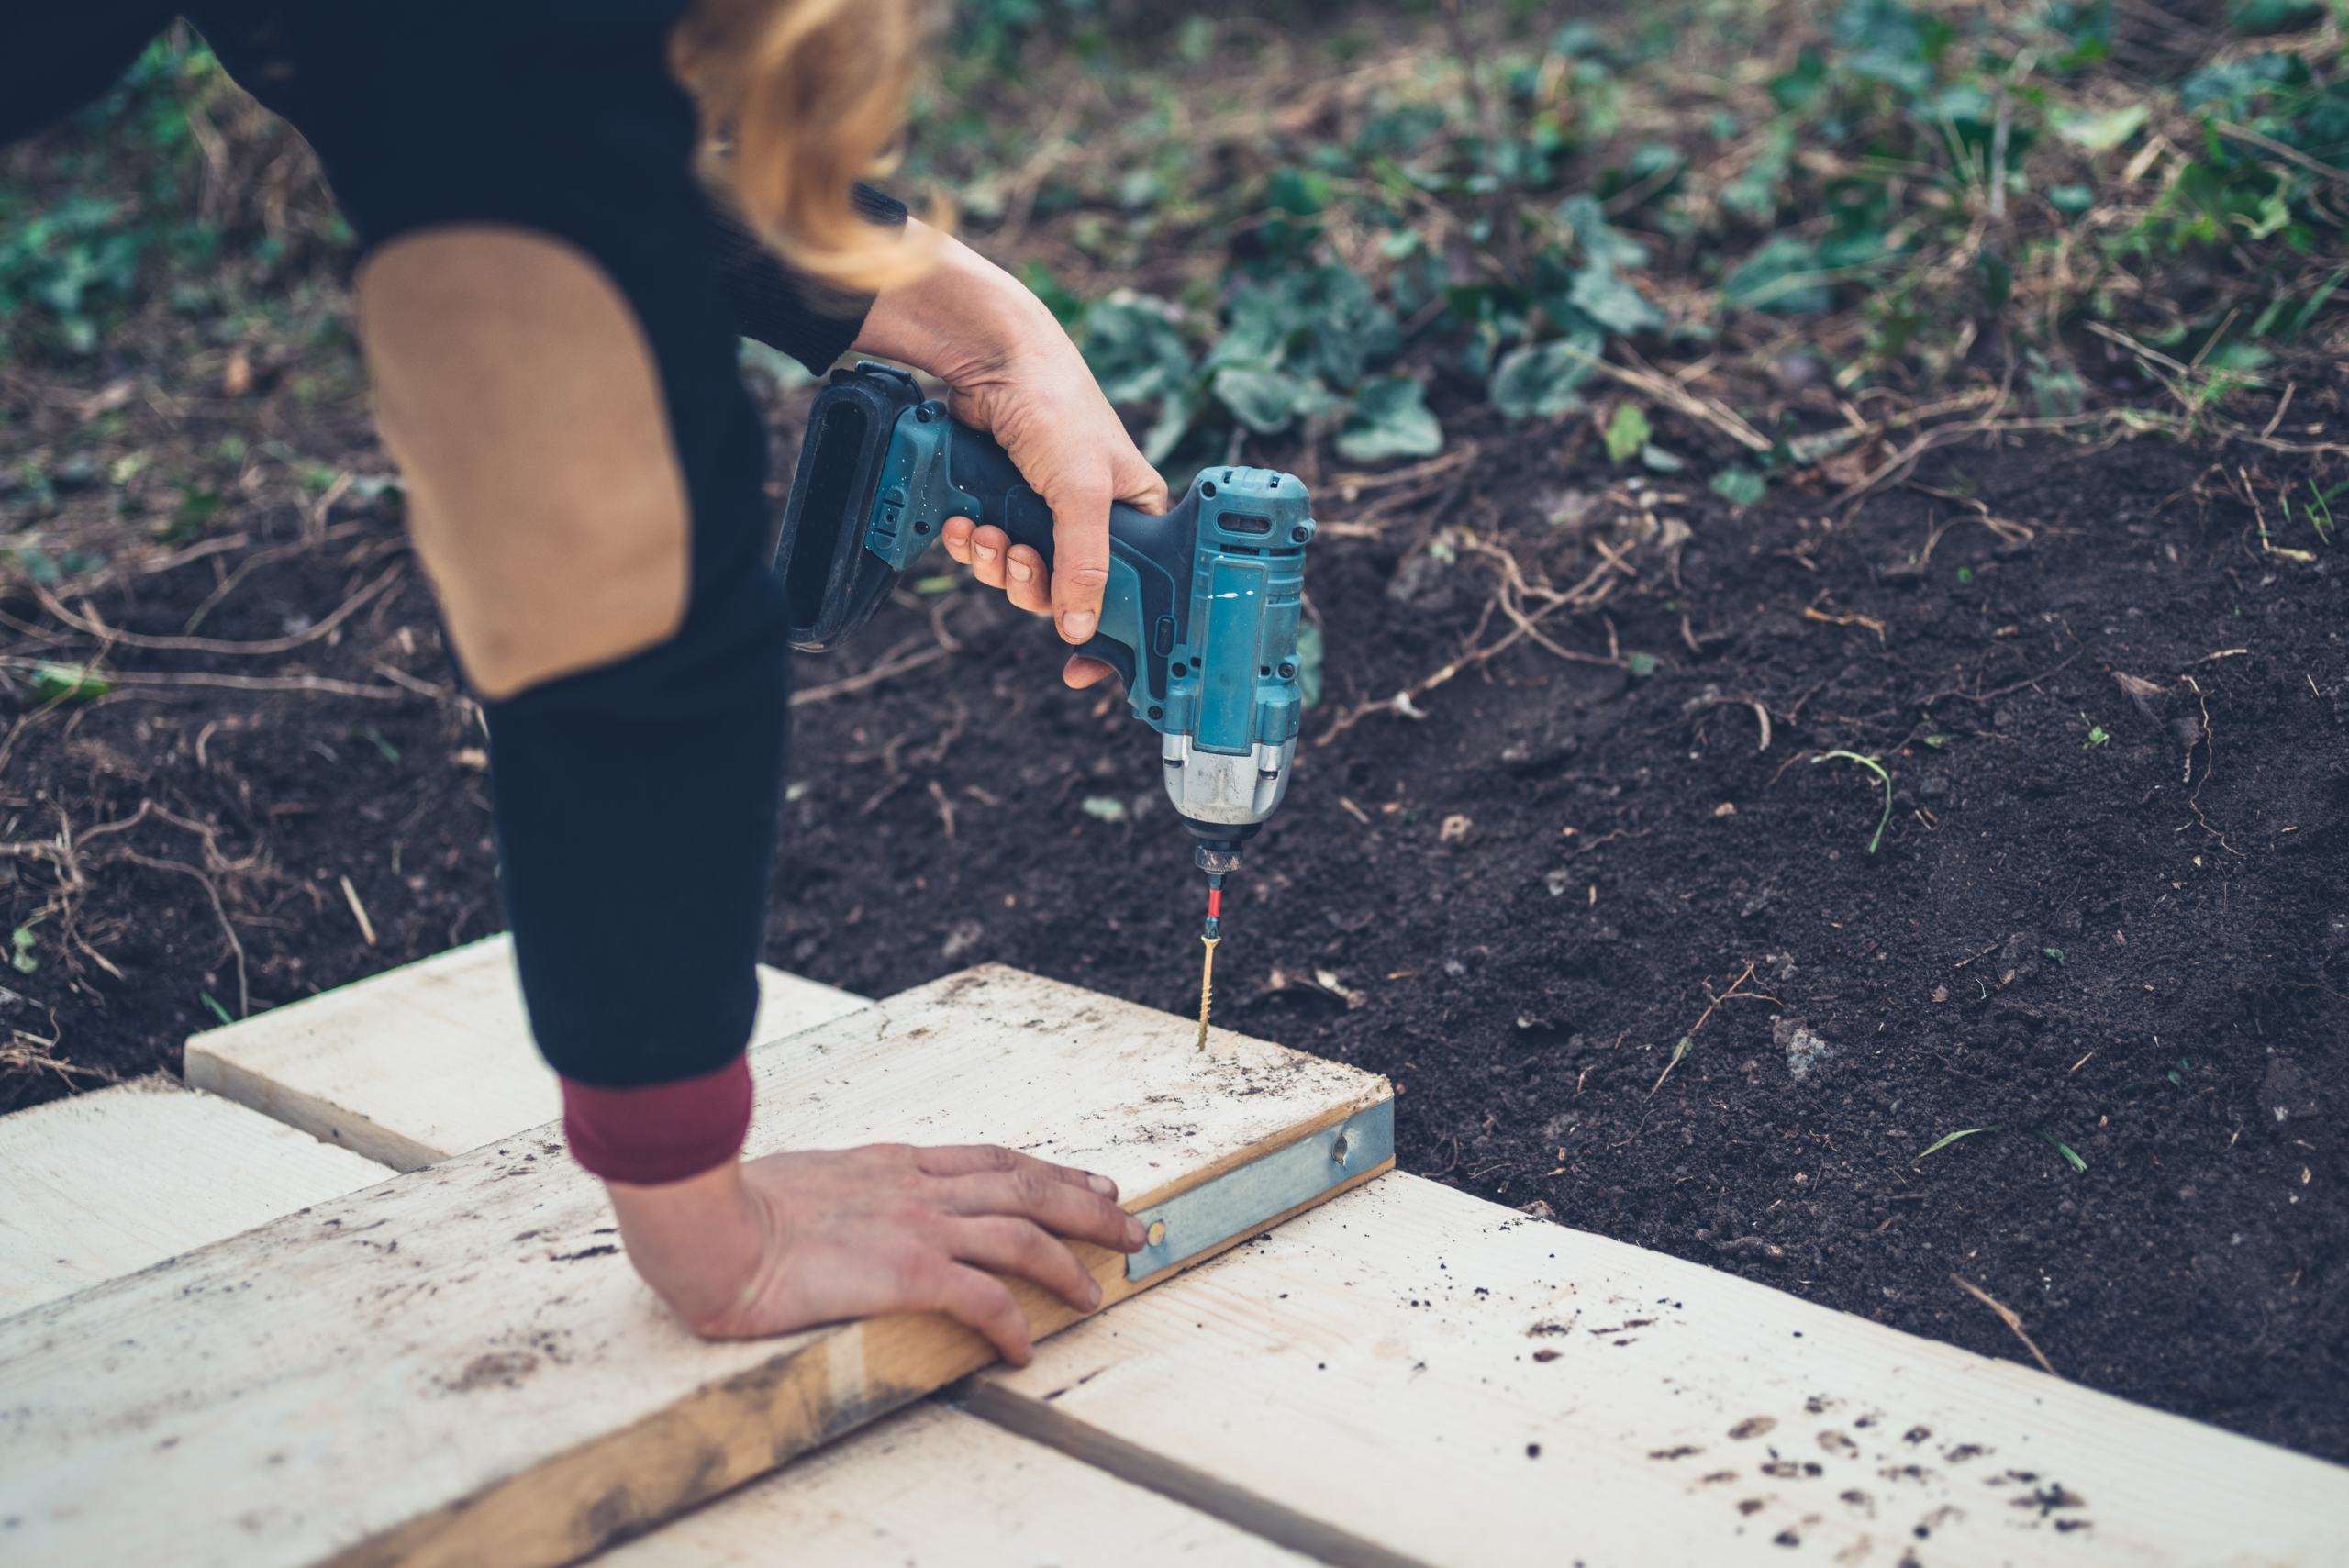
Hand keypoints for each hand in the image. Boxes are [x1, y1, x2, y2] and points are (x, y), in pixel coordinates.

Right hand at [604, 1143, 1143, 1362]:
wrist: (707, 1225)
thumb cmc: (733, 1208)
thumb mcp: (806, 1179)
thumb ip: (845, 1189)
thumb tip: (847, 1206)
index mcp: (895, 1163)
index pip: (994, 1160)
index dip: (1049, 1170)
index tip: (1090, 1180)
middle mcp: (918, 1187)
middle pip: (1027, 1185)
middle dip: (1087, 1205)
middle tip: (1132, 1225)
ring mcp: (917, 1225)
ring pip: (1023, 1232)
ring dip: (1071, 1261)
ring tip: (1100, 1290)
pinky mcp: (907, 1270)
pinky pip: (984, 1297)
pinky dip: (1015, 1322)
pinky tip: (1027, 1348)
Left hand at [854, 224, 1166, 688]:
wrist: (989, 357)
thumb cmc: (1056, 406)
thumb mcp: (1081, 490)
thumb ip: (1084, 562)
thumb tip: (1079, 630)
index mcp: (1135, 516)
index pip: (1136, 594)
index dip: (1113, 636)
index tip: (1086, 671)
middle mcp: (1093, 520)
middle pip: (1066, 593)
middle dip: (1031, 583)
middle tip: (1016, 559)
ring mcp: (1043, 513)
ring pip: (1019, 575)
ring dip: (993, 563)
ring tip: (981, 531)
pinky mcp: (1000, 503)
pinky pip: (986, 550)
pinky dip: (969, 544)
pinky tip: (959, 521)